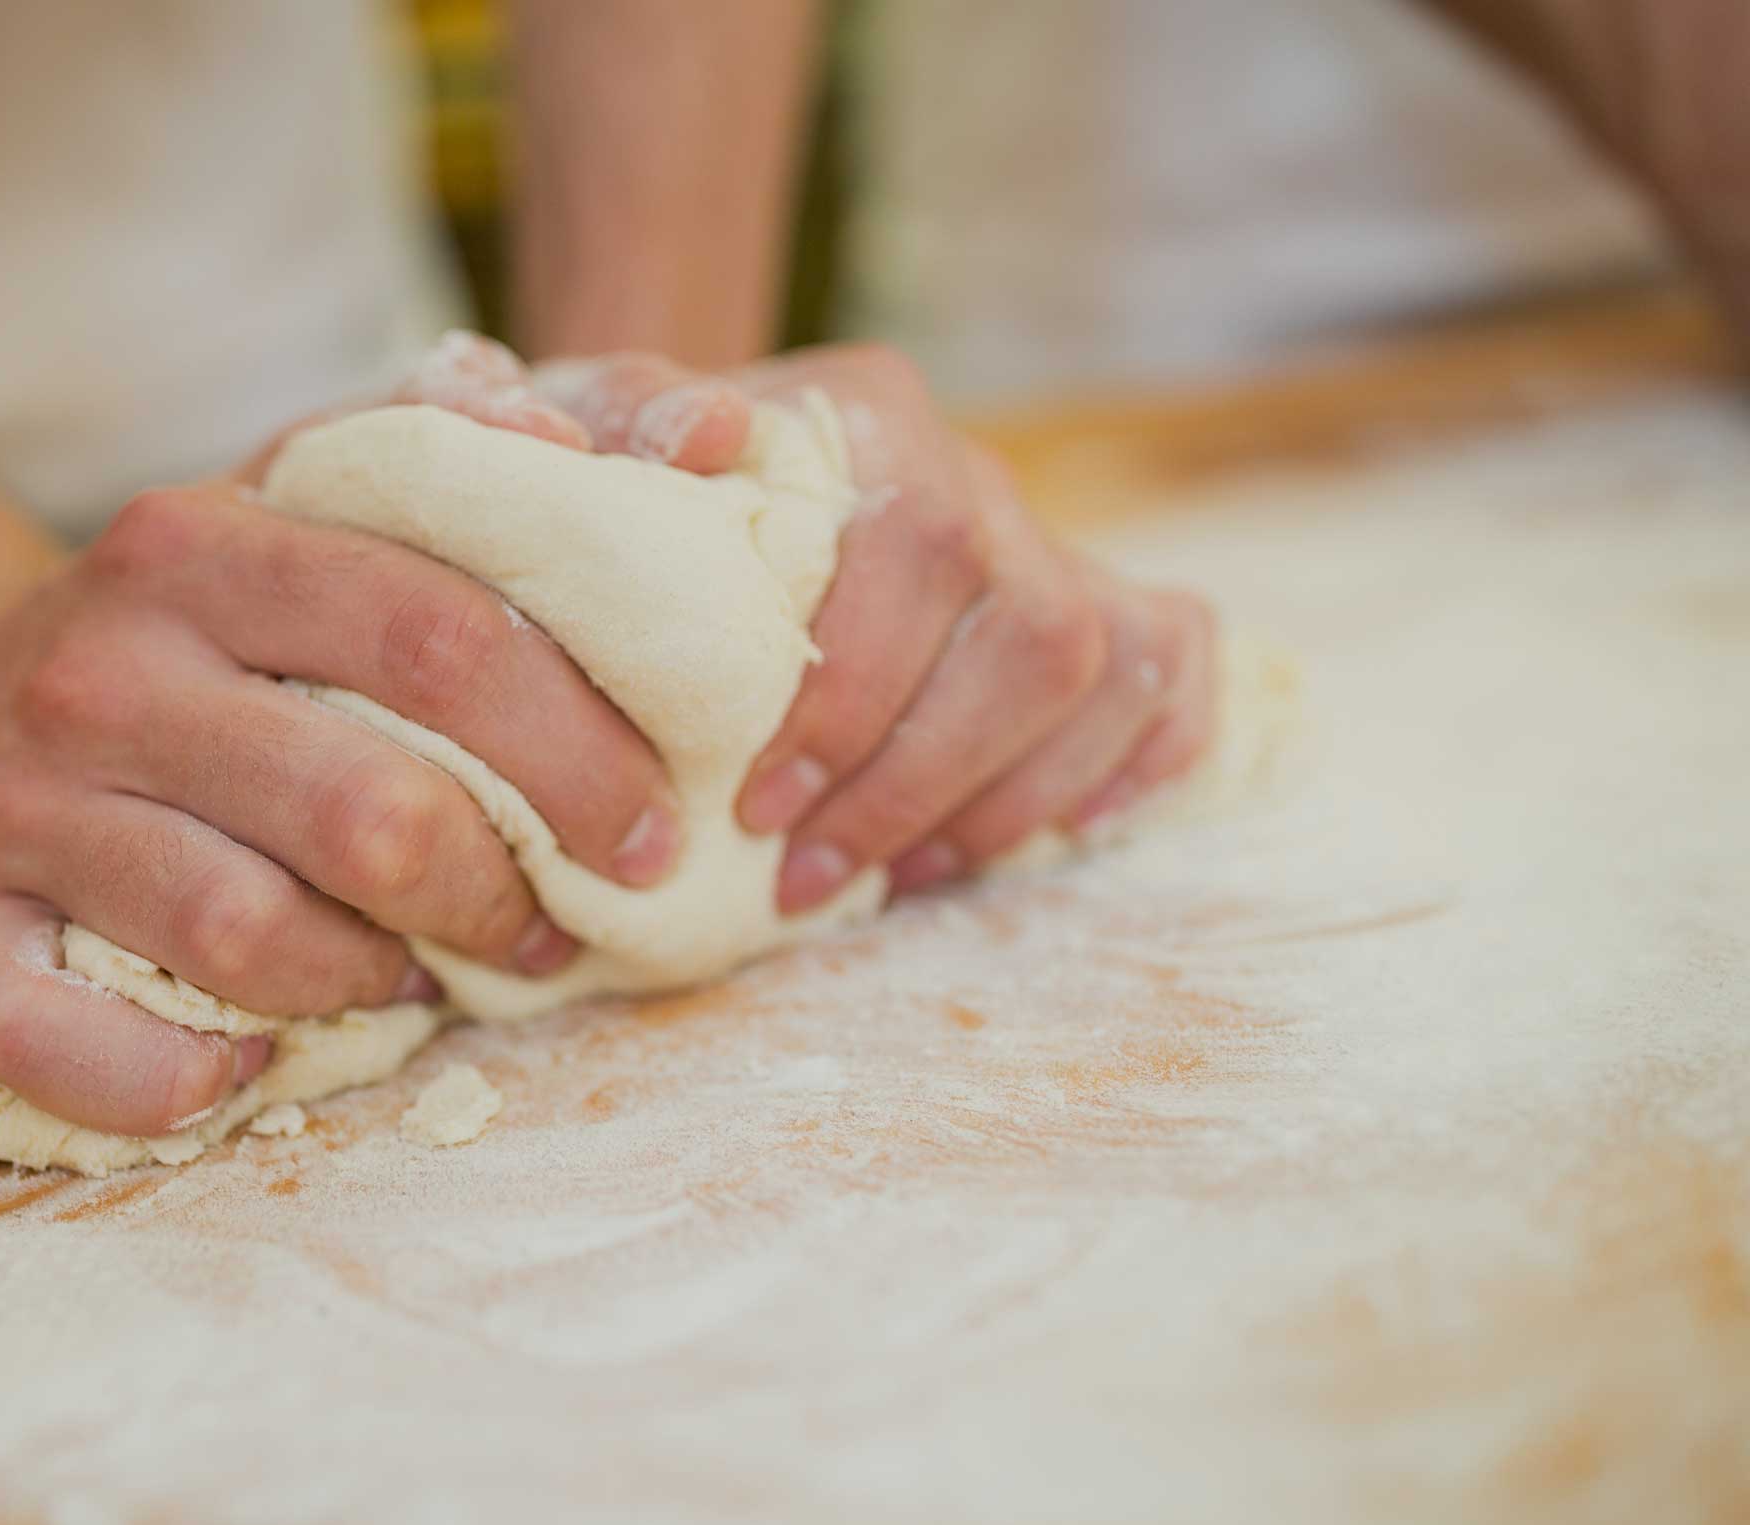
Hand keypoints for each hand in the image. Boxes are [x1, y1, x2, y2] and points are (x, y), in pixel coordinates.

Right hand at [0, 464, 682, 1137]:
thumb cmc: (208, 624)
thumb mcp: (321, 503)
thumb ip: (496, 462)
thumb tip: (696, 450)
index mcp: (202, 542)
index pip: (438, 631)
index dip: (576, 744)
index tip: (653, 821)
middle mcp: (94, 667)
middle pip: (363, 811)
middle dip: (496, 895)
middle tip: (554, 933)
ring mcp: (5, 800)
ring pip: (242, 937)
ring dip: (365, 985)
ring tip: (414, 977)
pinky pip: (60, 1041)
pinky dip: (172, 1081)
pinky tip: (245, 1065)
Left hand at [526, 342, 1218, 908]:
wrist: (686, 486)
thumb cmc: (627, 493)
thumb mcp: (579, 445)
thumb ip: (601, 422)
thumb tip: (704, 434)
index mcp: (871, 416)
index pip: (918, 541)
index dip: (856, 687)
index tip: (757, 802)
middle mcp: (976, 472)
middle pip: (1028, 625)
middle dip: (918, 775)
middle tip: (803, 873)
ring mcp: (1046, 543)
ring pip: (1099, 667)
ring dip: (1003, 797)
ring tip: (886, 879)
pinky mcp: (1096, 606)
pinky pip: (1173, 668)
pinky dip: (1135, 759)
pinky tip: (1045, 837)